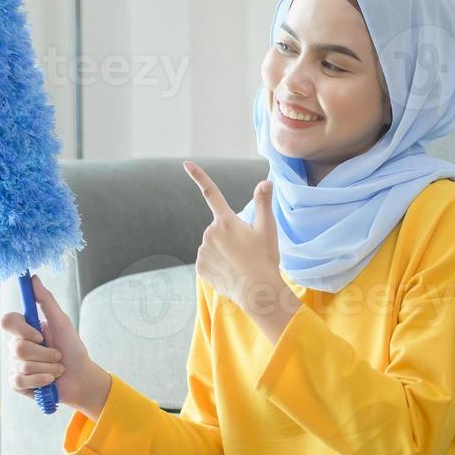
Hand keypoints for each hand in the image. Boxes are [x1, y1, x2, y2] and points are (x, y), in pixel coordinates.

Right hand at [0, 273, 108, 415]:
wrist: (81, 378)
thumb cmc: (73, 349)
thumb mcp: (62, 323)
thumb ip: (46, 301)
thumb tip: (33, 278)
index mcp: (25, 330)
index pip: (7, 321)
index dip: (23, 330)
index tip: (40, 336)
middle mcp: (16, 347)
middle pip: (17, 348)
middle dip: (45, 354)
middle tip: (58, 355)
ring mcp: (15, 366)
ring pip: (22, 365)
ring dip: (48, 367)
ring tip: (57, 369)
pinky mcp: (17, 384)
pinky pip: (20, 381)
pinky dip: (40, 380)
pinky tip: (50, 380)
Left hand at [184, 159, 293, 322]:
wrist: (257, 291)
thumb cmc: (265, 258)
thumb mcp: (268, 229)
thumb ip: (263, 203)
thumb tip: (266, 182)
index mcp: (226, 221)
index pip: (211, 193)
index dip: (199, 176)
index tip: (186, 163)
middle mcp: (210, 233)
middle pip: (218, 228)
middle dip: (229, 235)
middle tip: (246, 249)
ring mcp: (202, 251)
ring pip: (212, 245)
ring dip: (223, 250)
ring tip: (240, 263)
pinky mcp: (200, 267)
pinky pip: (208, 261)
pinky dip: (217, 264)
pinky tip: (230, 272)